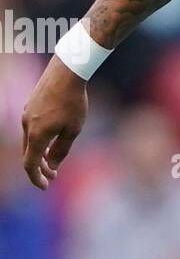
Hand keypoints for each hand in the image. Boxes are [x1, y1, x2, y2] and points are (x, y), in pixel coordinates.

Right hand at [22, 57, 88, 189]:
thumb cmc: (73, 102)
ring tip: (53, 160)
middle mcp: (26, 126)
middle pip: (28, 154)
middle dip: (39, 168)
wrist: (66, 72)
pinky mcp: (30, 106)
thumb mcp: (73, 130)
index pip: (30, 165)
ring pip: (29, 141)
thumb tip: (52, 165)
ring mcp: (26, 114)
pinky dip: (39, 140)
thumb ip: (61, 150)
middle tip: (53, 177)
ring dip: (40, 154)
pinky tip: (52, 140)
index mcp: (36, 135)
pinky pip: (31, 129)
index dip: (37, 178)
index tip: (45, 187)